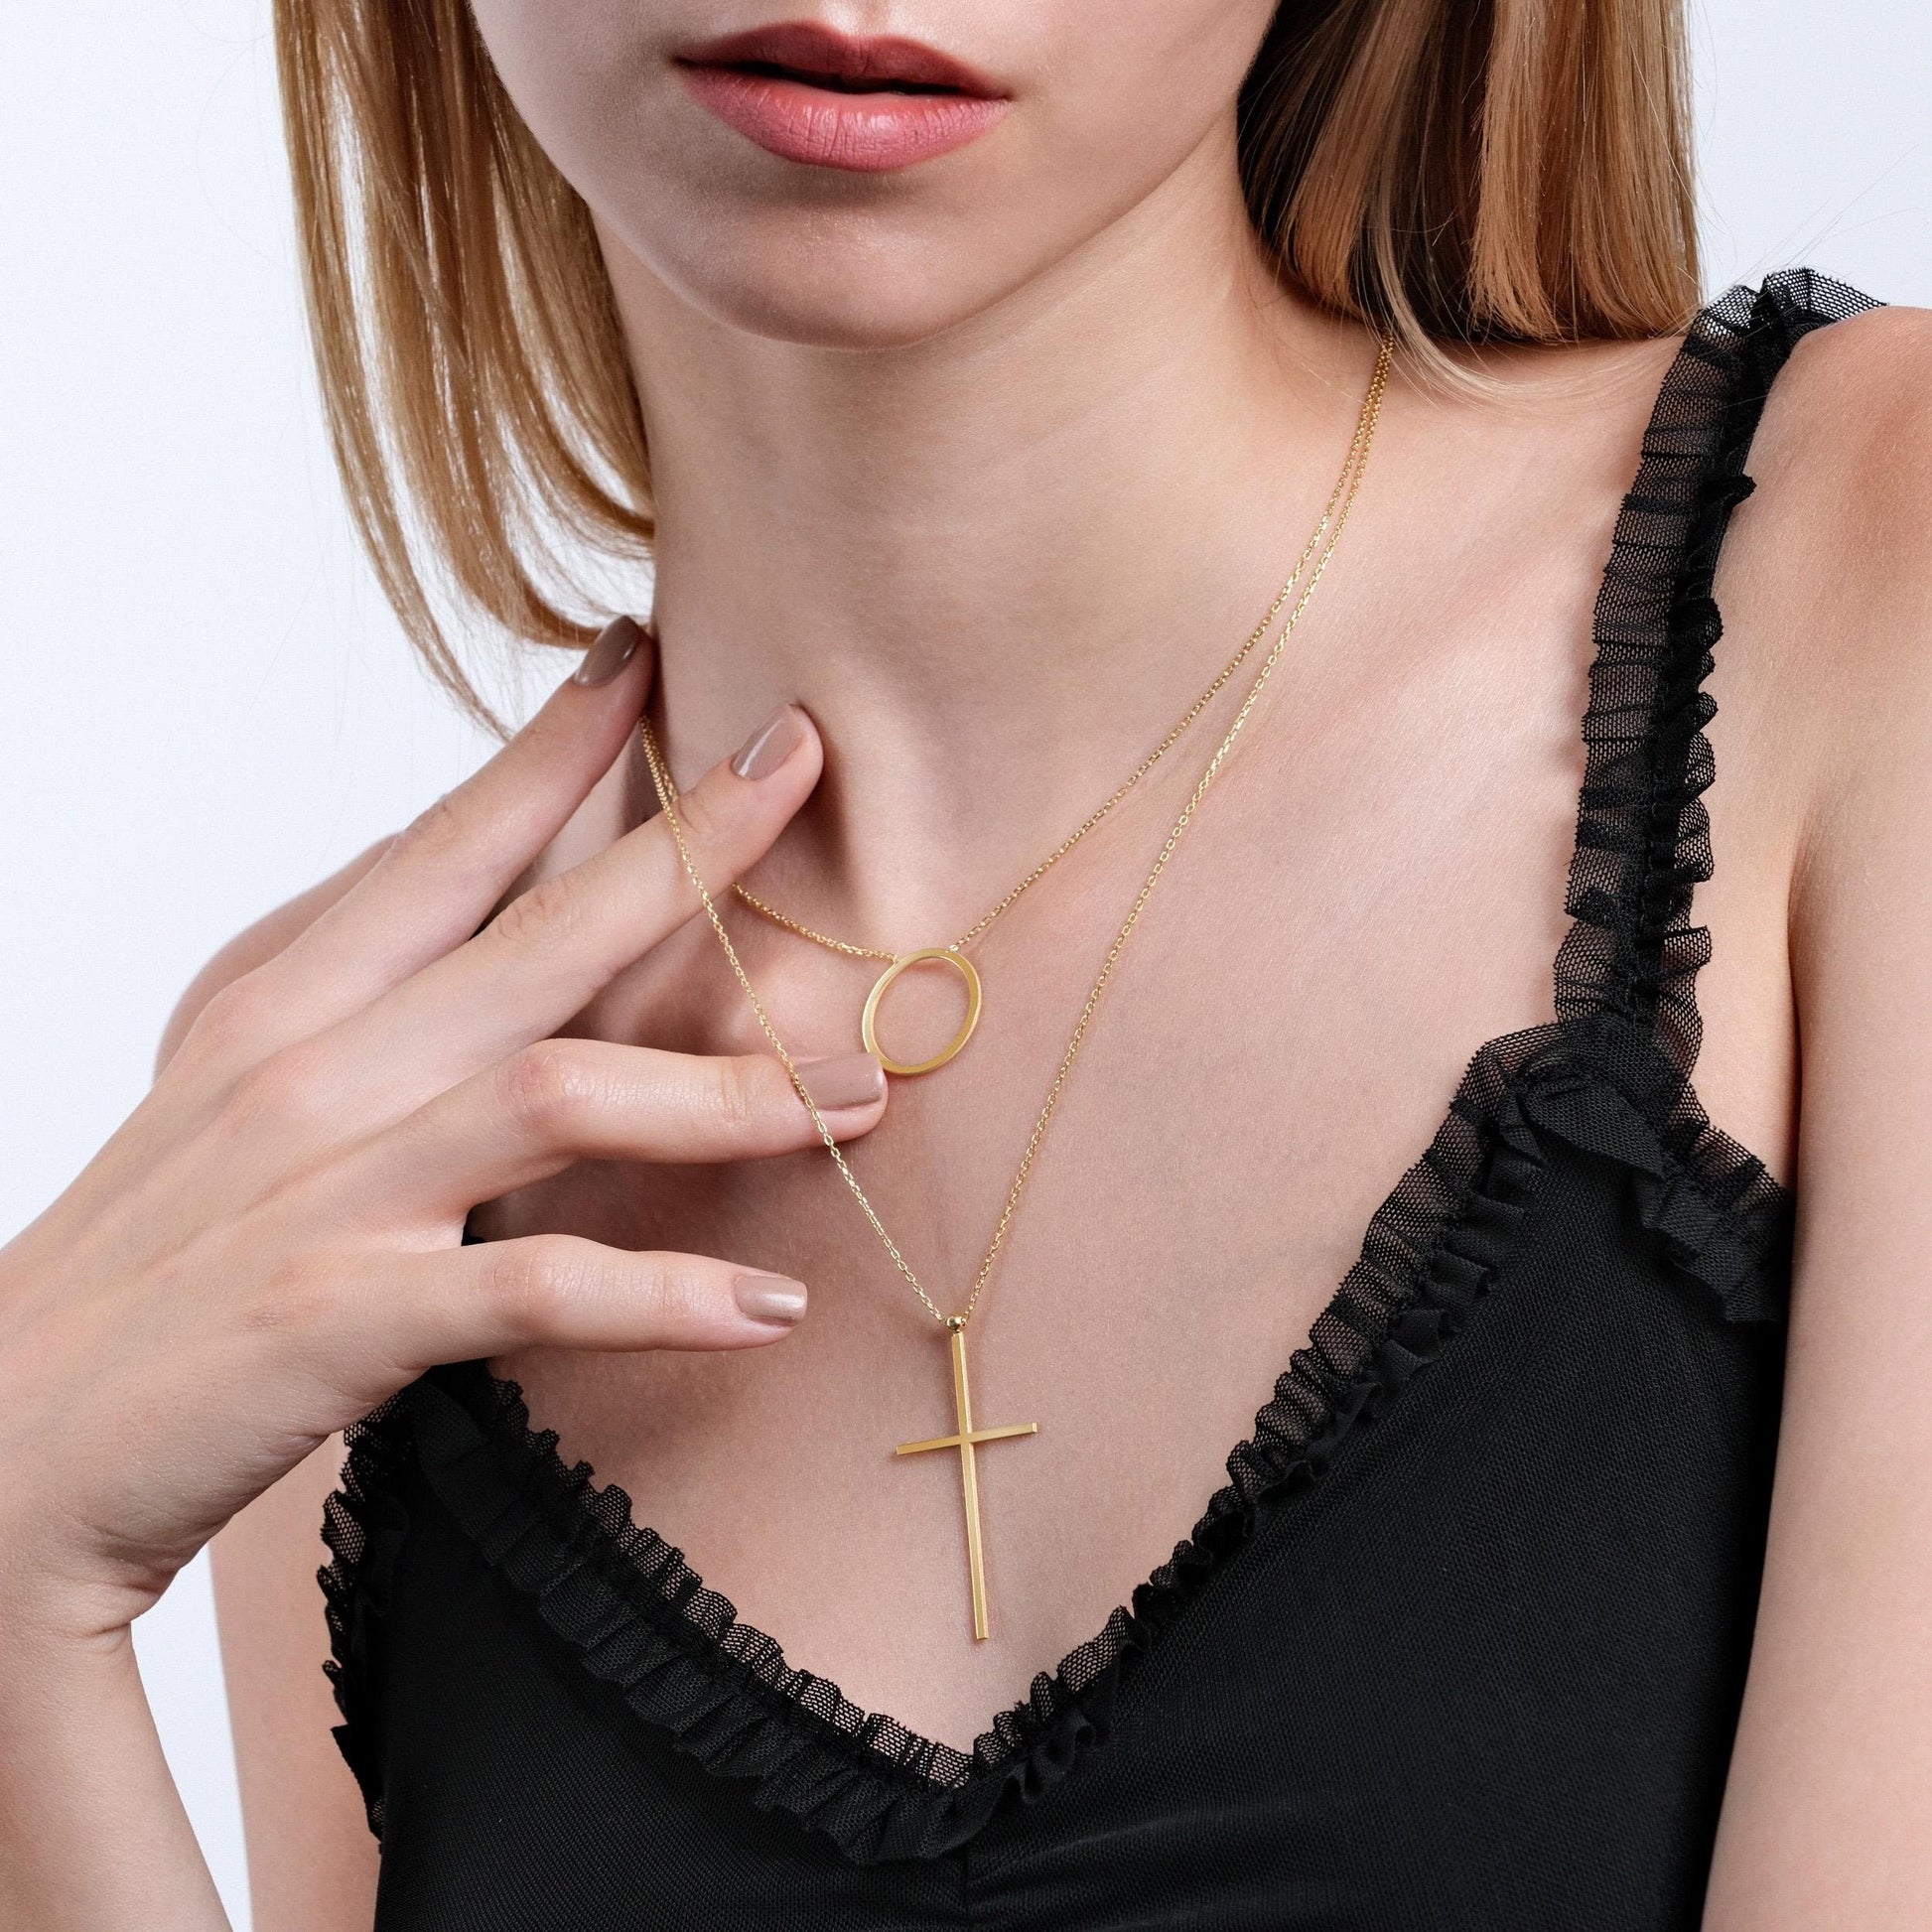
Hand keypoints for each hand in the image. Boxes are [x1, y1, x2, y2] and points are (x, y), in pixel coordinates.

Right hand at [0, 620, 882, 1641]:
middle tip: (805, 760)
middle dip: (687, 842)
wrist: (1, 1443)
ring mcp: (336, 1189)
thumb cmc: (143, 1263)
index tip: (643, 655)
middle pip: (541, 930)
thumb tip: (417, 869)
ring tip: (863, 1099)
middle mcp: (321, 1072)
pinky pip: (540, 1290)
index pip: (441, 847)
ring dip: (733, 1094)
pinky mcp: (347, 1318)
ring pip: (568, 1093)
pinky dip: (665, 1296)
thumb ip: (335, 982)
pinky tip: (769, 1303)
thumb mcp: (223, 1087)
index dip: (549, 748)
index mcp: (290, 1005)